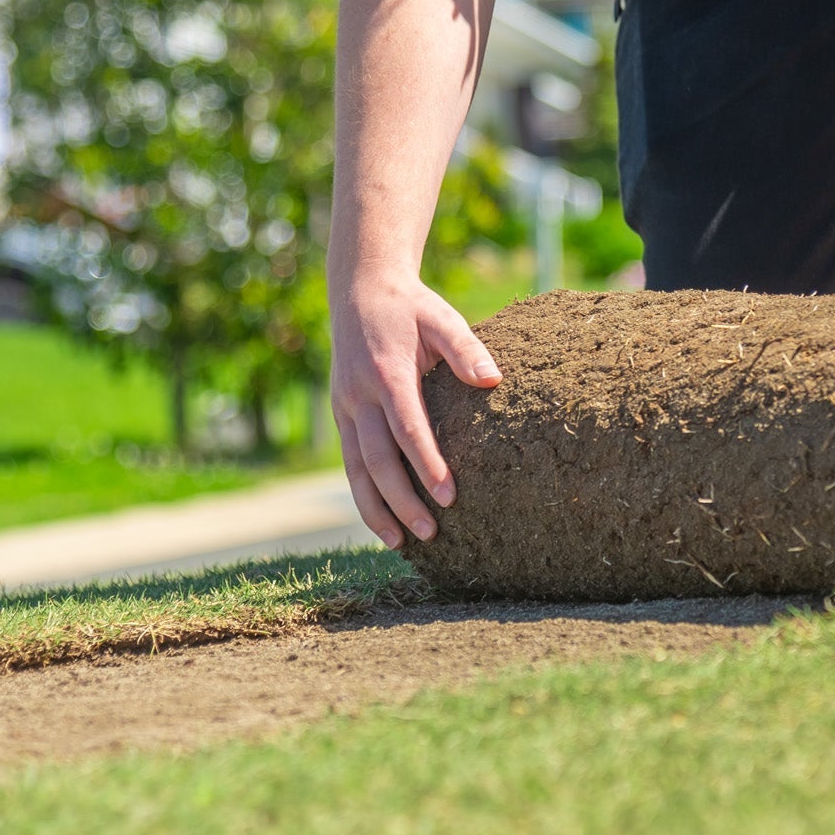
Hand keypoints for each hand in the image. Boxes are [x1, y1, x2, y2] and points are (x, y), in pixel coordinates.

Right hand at [330, 275, 499, 547]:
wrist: (359, 291)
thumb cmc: (410, 308)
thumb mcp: (441, 317)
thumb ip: (466, 350)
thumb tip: (493, 381)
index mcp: (387, 374)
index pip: (408, 428)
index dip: (427, 464)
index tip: (449, 496)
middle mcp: (360, 396)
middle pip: (379, 459)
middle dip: (403, 499)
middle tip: (432, 531)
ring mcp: (346, 408)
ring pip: (356, 469)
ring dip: (376, 508)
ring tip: (400, 543)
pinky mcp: (342, 416)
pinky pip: (351, 463)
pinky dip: (364, 495)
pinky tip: (383, 522)